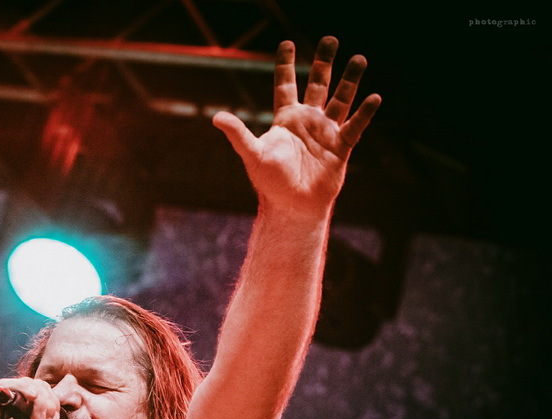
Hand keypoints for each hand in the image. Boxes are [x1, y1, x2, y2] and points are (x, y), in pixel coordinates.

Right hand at [0, 378, 76, 418]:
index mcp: (24, 407)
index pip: (46, 395)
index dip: (54, 405)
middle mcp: (15, 399)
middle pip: (42, 387)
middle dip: (50, 405)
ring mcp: (4, 395)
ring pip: (31, 384)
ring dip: (41, 400)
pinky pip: (11, 384)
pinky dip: (24, 387)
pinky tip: (32, 398)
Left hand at [213, 36, 380, 215]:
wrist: (293, 207)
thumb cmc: (270, 182)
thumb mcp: (253, 155)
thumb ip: (238, 134)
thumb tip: (216, 117)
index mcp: (286, 119)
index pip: (286, 85)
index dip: (286, 65)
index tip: (287, 43)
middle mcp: (307, 121)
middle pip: (318, 85)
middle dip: (324, 63)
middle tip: (330, 39)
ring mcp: (326, 132)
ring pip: (341, 99)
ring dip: (350, 80)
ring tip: (360, 59)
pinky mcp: (341, 147)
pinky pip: (355, 125)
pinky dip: (365, 112)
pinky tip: (374, 97)